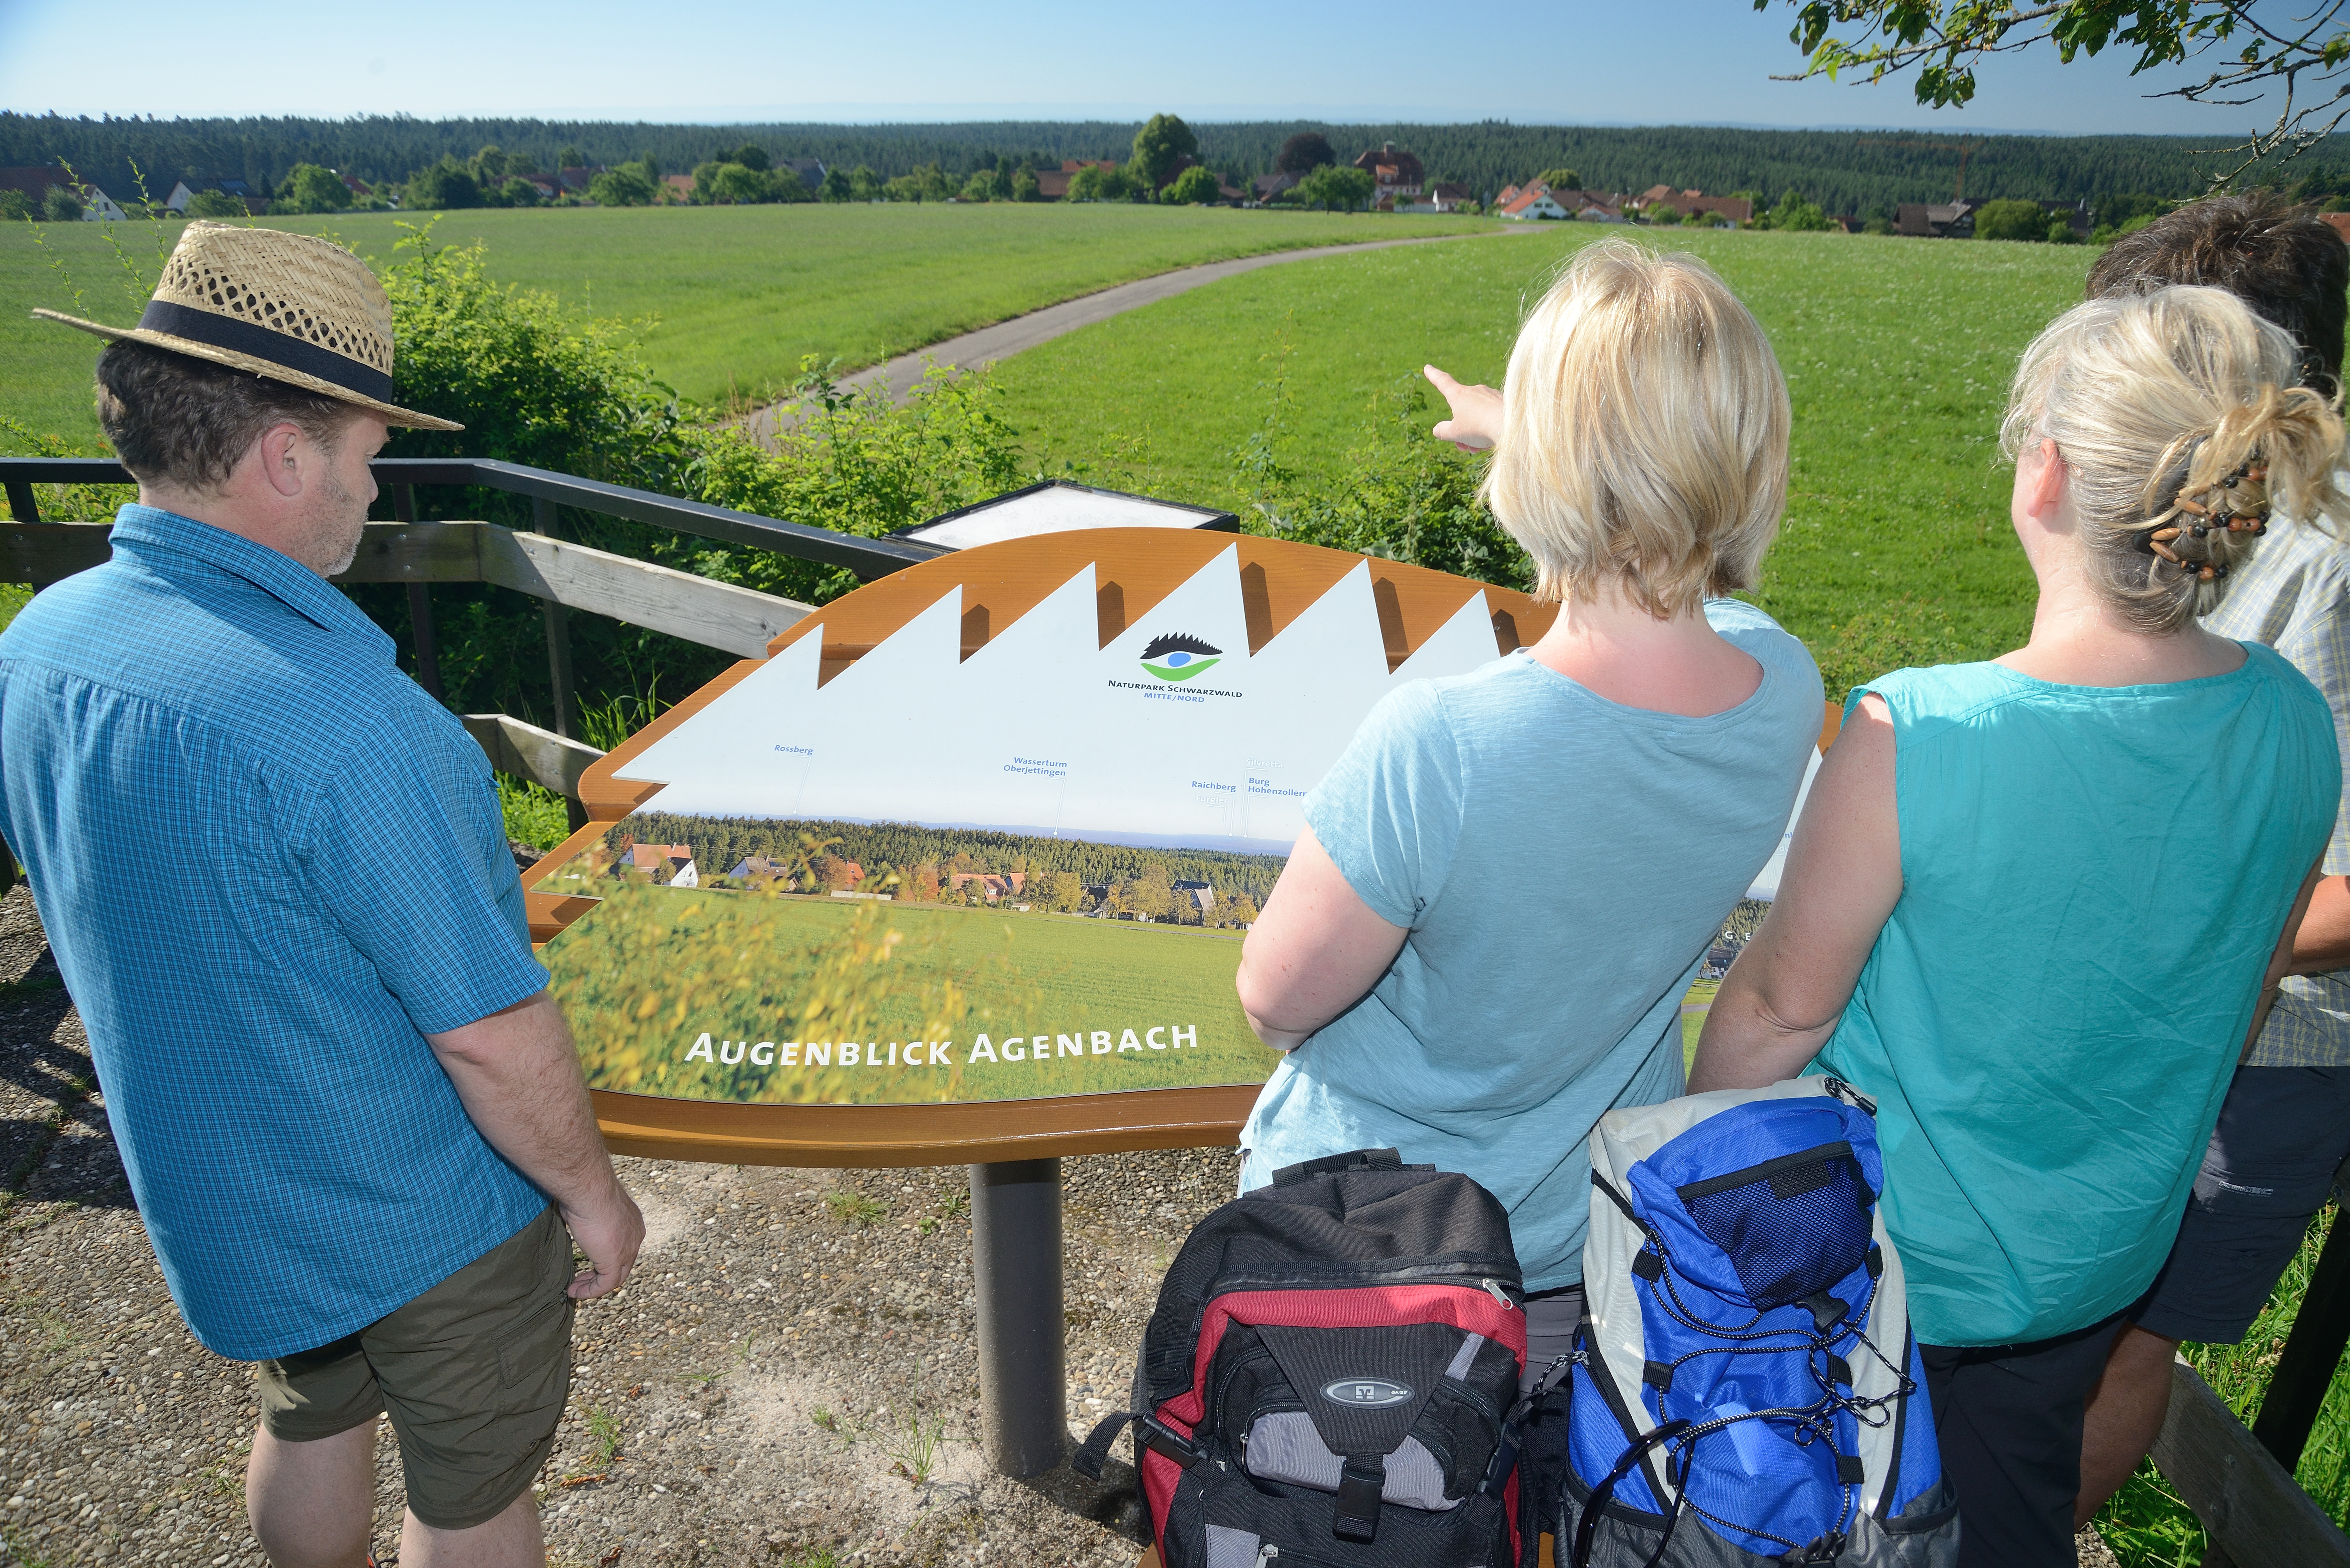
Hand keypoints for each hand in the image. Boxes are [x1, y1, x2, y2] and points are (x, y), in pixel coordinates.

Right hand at [562, 1180, 645, 1299]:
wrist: (589, 1189)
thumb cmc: (586, 1189)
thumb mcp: (590, 1204)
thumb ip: (588, 1216)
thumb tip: (576, 1215)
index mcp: (631, 1221)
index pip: (623, 1246)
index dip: (605, 1257)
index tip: (588, 1263)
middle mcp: (634, 1235)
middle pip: (622, 1264)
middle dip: (599, 1274)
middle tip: (580, 1280)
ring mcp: (628, 1248)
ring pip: (615, 1277)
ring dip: (593, 1286)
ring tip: (575, 1289)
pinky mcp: (615, 1260)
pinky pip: (605, 1284)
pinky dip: (590, 1291)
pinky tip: (575, 1292)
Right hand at [1424, 365, 1501, 450]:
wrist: (1511, 426)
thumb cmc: (1479, 428)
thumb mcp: (1455, 433)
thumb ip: (1443, 431)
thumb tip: (1438, 429)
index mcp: (1459, 394)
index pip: (1443, 382)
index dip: (1433, 375)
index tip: (1427, 367)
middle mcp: (1475, 391)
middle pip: (1461, 409)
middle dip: (1460, 428)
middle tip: (1463, 445)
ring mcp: (1490, 395)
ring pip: (1477, 415)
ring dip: (1474, 432)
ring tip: (1478, 447)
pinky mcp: (1504, 402)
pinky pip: (1491, 416)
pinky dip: (1488, 428)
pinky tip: (1492, 441)